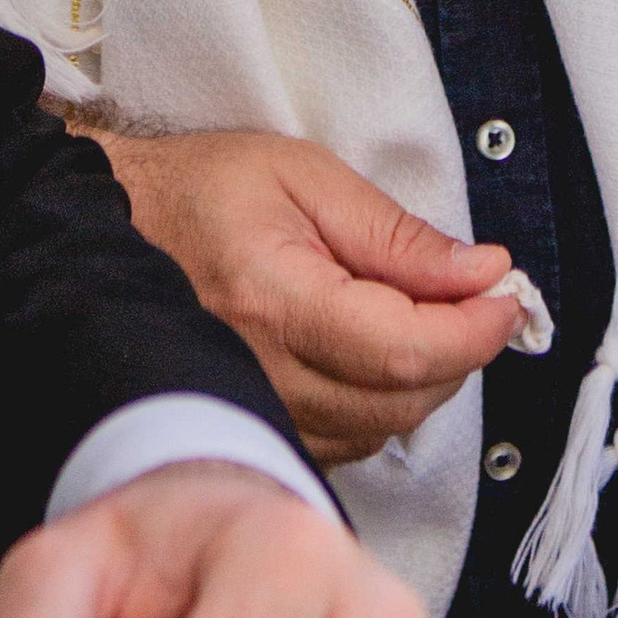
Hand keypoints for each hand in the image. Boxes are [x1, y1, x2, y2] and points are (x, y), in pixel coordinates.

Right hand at [102, 127, 527, 467]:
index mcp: (275, 300)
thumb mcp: (304, 175)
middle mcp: (262, 373)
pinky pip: (346, 442)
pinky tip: (377, 351)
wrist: (110, 229)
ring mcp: (255, 411)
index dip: (473, 331)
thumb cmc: (199, 192)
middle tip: (477, 295)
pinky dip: (382, 403)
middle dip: (459, 352)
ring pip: (380, 430)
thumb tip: (480, 272)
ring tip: (423, 314)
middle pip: (402, 400)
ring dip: (423, 379)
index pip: (404, 349)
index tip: (507, 297)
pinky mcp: (255, 428)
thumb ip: (395, 233)